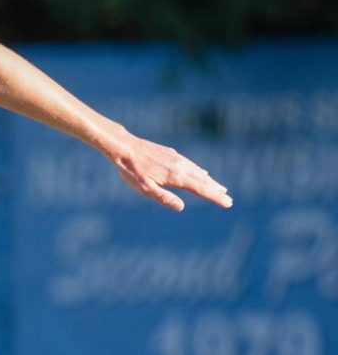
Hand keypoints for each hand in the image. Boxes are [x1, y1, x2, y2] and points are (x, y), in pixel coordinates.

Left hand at [110, 133, 232, 210]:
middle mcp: (181, 166)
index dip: (215, 197)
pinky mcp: (172, 154)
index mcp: (176, 176)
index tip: (227, 203)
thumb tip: (181, 207)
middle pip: (203, 180)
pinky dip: (199, 172)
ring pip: (198, 172)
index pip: (201, 189)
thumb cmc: (132, 170)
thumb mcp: (144, 188)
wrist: (124, 147)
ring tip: (220, 188)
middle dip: (216, 190)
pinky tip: (202, 173)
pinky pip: (190, 165)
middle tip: (229, 199)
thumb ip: (163, 198)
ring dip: (210, 181)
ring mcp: (177, 159)